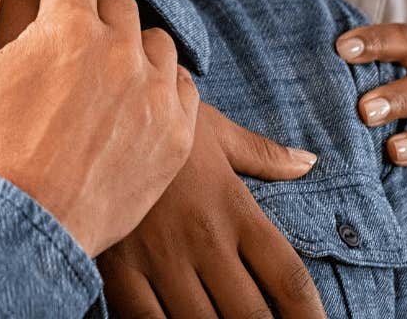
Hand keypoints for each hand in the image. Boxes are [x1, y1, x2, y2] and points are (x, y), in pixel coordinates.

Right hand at [0, 0, 199, 255]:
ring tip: (102, 84)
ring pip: (156, 43)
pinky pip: (185, 89)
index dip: (53, 3)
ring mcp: (154, 95)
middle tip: (69, 60)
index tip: (43, 29)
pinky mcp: (176, 136)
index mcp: (69, 28)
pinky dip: (162, 91)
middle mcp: (120, 53)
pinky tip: (131, 110)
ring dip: (132, 52)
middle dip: (94, 21)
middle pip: (120, 6)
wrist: (18, 230)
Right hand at [99, 104, 323, 317]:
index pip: (289, 279)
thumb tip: (308, 161)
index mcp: (236, 210)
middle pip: (251, 316)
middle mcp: (205, 240)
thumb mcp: (218, 132)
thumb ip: (265, 155)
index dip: (312, 317)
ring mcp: (162, 258)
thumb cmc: (160, 123)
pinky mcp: (120, 268)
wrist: (95, 109)